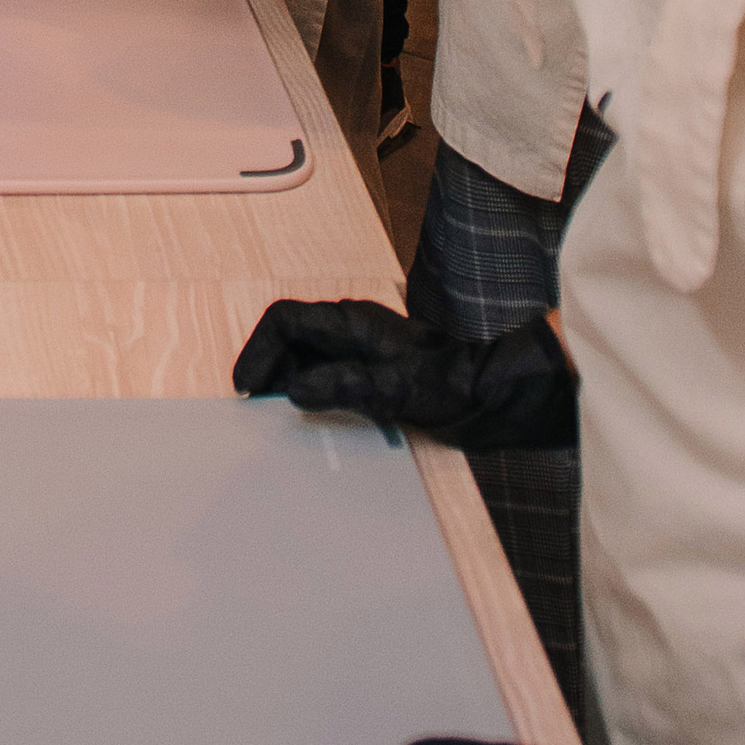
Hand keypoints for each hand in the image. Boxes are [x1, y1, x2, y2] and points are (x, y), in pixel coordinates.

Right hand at [234, 298, 576, 451]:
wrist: (497, 394)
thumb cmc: (455, 384)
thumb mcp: (397, 387)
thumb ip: (344, 384)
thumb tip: (294, 390)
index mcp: (352, 322)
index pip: (284, 321)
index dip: (258, 352)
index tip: (247, 389)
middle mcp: (352, 331)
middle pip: (289, 339)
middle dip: (267, 370)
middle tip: (257, 411)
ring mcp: (362, 352)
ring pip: (306, 359)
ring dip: (287, 384)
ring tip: (280, 420)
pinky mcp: (374, 374)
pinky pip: (327, 378)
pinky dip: (312, 396)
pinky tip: (315, 423)